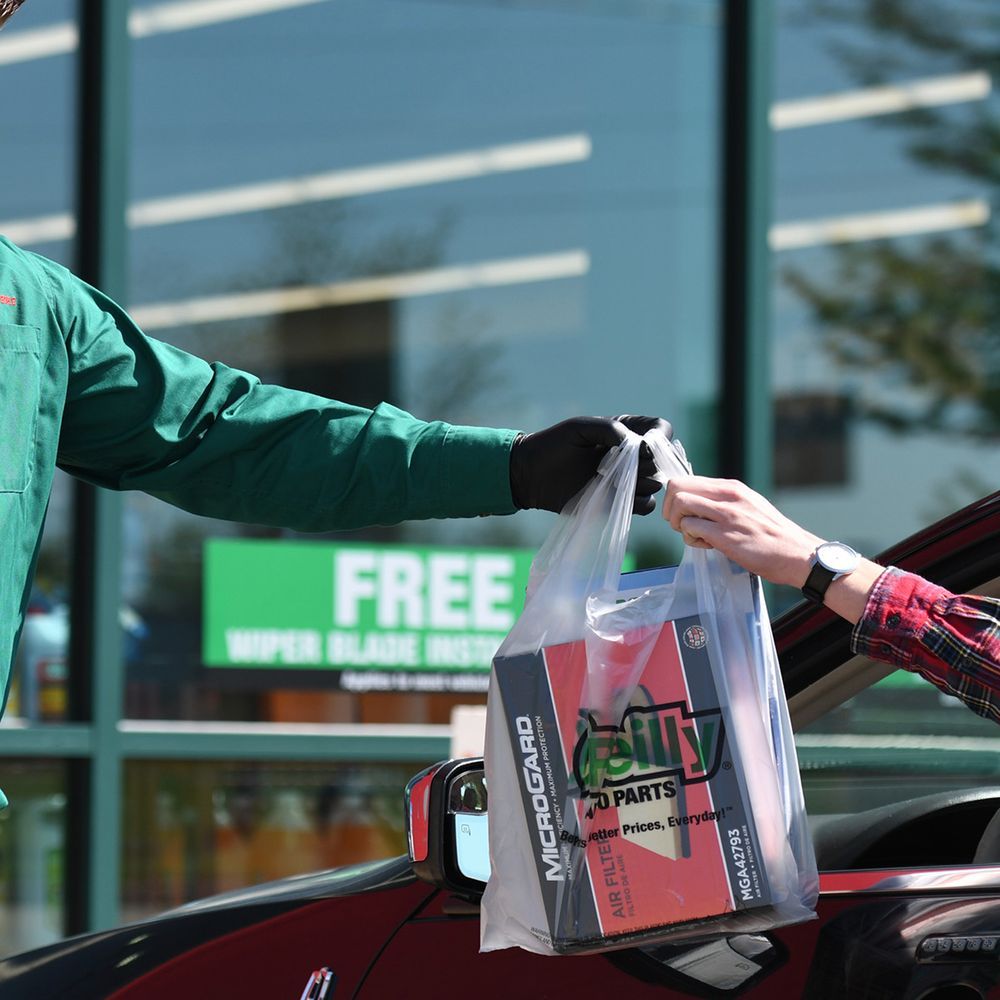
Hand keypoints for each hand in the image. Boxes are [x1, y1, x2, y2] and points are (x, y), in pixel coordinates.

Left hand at [510, 415, 671, 513]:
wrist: (531, 475)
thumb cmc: (553, 445)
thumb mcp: (581, 428)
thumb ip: (610, 429)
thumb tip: (639, 446)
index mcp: (625, 434)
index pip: (659, 430)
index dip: (659, 437)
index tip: (645, 445)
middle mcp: (630, 458)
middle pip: (661, 461)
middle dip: (648, 464)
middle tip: (625, 465)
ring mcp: (625, 481)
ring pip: (654, 485)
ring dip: (642, 483)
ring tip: (616, 480)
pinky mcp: (616, 503)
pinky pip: (643, 506)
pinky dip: (636, 502)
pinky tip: (614, 494)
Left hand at [662, 476, 822, 587]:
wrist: (798, 554)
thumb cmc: (773, 536)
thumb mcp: (749, 506)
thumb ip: (724, 502)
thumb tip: (698, 504)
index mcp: (732, 488)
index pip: (687, 479)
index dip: (676, 498)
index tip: (683, 513)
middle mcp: (728, 496)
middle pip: (677, 486)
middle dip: (671, 508)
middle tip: (682, 524)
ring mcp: (727, 514)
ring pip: (680, 504)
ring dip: (679, 523)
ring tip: (695, 535)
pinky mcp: (725, 535)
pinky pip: (690, 528)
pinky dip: (691, 538)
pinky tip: (707, 545)